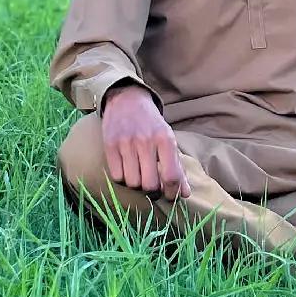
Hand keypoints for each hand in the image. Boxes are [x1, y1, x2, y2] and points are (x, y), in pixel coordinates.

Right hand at [101, 85, 190, 199]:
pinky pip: (117, 176)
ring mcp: (126, 143)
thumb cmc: (151, 123)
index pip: (171, 176)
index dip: (172, 192)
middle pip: (150, 184)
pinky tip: (127, 168)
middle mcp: (146, 141)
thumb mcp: (168, 139)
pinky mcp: (110, 146)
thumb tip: (185, 194)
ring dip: (137, 184)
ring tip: (139, 174)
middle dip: (153, 191)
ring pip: (132, 183)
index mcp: (165, 139)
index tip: (171, 197)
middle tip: (153, 187)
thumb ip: (177, 166)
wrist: (126, 99)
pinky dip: (123, 177)